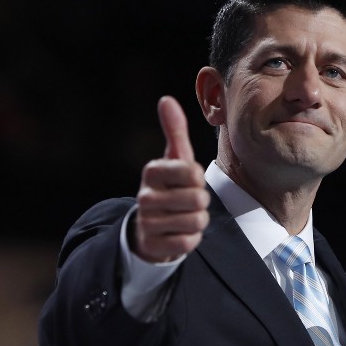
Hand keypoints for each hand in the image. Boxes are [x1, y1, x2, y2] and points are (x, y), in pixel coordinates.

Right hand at [133, 96, 209, 262]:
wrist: (150, 226)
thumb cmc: (170, 186)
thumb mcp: (174, 158)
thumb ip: (175, 130)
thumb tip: (166, 99)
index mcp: (152, 172)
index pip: (191, 171)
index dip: (198, 178)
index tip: (190, 180)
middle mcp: (145, 197)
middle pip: (197, 199)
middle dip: (200, 201)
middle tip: (189, 201)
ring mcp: (147, 222)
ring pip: (195, 221)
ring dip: (197, 221)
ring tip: (185, 216)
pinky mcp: (152, 246)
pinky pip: (187, 243)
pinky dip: (191, 239)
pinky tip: (179, 233)